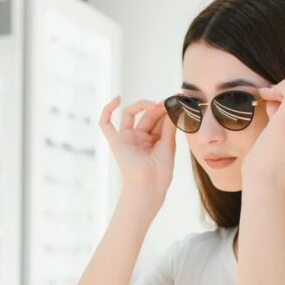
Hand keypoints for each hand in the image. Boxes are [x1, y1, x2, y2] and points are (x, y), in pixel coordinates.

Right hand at [99, 96, 176, 211]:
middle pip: (147, 115)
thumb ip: (168, 126)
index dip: (167, 108)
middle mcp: (139, 137)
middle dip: (159, 107)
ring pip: (130, 114)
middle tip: (170, 102)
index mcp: (153, 140)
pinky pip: (105, 124)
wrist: (149, 185)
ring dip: (143, 105)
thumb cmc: (160, 172)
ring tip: (156, 105)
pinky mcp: (115, 141)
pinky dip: (107, 110)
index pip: (158, 119)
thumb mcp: (169, 145)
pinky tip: (117, 99)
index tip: (179, 98)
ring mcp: (126, 138)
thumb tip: (172, 106)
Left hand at [240, 79, 284, 188]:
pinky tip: (265, 94)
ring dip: (280, 88)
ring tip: (266, 102)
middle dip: (283, 92)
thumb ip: (282, 116)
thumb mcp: (280, 137)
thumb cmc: (266, 164)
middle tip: (267, 105)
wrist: (264, 184)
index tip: (272, 106)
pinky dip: (279, 86)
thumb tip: (274, 97)